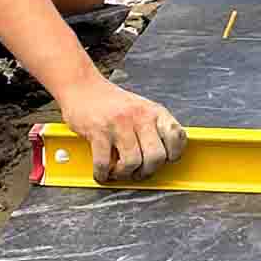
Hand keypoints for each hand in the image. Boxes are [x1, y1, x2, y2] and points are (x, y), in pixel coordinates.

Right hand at [61, 76, 187, 183]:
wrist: (83, 87)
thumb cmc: (111, 103)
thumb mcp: (141, 109)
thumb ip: (153, 129)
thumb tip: (163, 158)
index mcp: (154, 112)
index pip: (177, 137)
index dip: (173, 155)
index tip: (164, 161)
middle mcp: (140, 116)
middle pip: (156, 157)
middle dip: (147, 171)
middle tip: (138, 172)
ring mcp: (119, 123)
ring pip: (132, 162)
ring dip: (124, 174)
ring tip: (118, 171)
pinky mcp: (98, 131)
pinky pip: (104, 163)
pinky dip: (103, 174)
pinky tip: (102, 172)